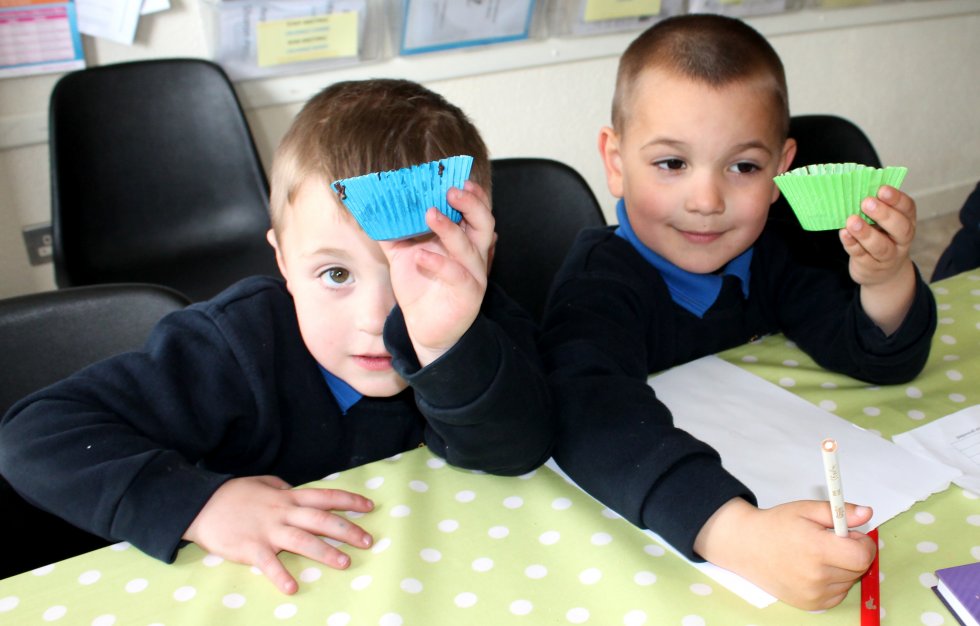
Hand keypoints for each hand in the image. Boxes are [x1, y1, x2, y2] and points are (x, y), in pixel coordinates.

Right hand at [183, 476, 374, 594]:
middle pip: (321, 520)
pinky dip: (280, 576)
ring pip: (302, 540)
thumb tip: (296, 490)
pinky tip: (292, 588)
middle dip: (347, 530)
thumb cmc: (233, 494)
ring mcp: (268, 531)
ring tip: (344, 563)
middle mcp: (283, 512)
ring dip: (325, 552)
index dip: (349, 500)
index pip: (325, 497)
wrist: (201, 505)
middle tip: (368, 541)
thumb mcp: (262, 482)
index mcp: (288, 496)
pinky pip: (268, 564)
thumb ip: (282, 487)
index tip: (369, 506)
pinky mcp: (251, 548)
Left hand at [379, 181, 494, 365]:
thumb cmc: (420, 288)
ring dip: (451, 228)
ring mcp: (473, 274)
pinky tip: (421, 256)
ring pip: (469, 246)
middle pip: (484, 222)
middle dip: (471, 203)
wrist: (425, 329)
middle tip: (451, 189)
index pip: (473, 211)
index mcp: (461, 240)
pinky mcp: (468, 294)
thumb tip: (370, 208)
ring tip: (430, 213)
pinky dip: (439, 263)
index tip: (459, 177)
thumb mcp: (403, 255)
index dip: (471, 194)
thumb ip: (392, 232)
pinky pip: (456, 275)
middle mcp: (472, 254)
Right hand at [694, 498, 875, 609]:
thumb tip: (867, 513)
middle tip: (832, 540)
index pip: (862, 555)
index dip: (864, 543)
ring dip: (843, 567)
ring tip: (818, 554)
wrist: (746, 546)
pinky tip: (815, 569)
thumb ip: (839, 512)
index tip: (852, 535)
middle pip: (859, 568)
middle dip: (853, 552)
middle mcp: (816, 576)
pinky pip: (838, 593)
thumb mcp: (805, 509)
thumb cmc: (775, 525)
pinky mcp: (812, 605)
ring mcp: (814, 594)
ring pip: (850, 581)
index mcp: (816, 548)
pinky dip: (834, 581)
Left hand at [839, 185, 917, 333]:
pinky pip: (861, 256)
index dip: (897, 199)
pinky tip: (844, 234)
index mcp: (907, 222)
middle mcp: (901, 240)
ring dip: (865, 233)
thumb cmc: (881, 237)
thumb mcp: (883, 222)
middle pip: (900, 228)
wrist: (882, 274)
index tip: (882, 189)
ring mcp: (887, 257)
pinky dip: (852, 244)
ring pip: (881, 246)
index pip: (908, 209)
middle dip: (884, 214)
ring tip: (852, 221)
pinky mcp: (870, 267)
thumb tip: (856, 189)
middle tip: (867, 202)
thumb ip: (875, 208)